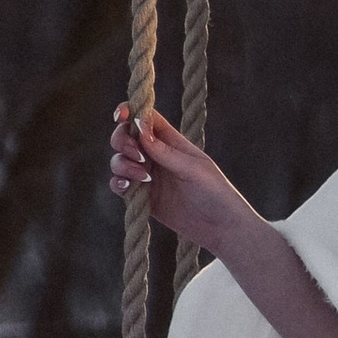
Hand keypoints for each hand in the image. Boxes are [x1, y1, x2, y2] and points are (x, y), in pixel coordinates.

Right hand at [110, 101, 249, 254]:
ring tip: (143, 178)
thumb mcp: (193, 168)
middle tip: (137, 155)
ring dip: (122, 164)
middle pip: (125, 137)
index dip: (129, 111)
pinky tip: (128, 187)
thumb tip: (139, 129)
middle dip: (122, 141)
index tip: (120, 115)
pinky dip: (118, 182)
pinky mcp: (142, 196)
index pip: (145, 118)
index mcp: (171, 141)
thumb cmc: (215, 192)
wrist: (220, 227)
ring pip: (119, 160)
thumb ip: (166, 152)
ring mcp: (146, 175)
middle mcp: (156, 155)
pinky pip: (119, 184)